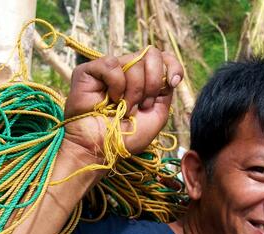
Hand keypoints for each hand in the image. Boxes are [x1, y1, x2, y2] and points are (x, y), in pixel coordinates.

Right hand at [61, 47, 183, 160]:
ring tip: (124, 109)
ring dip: (133, 91)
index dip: (173, 65)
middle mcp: (128, 71)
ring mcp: (109, 70)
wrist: (102, 148)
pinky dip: (115, 84)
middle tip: (143, 105)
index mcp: (144, 80)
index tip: (174, 82)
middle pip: (152, 55)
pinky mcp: (89, 71)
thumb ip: (165, 91)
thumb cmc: (126, 137)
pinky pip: (111, 64)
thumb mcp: (157, 116)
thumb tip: (167, 73)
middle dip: (152, 83)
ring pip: (133, 61)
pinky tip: (109, 99)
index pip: (164, 57)